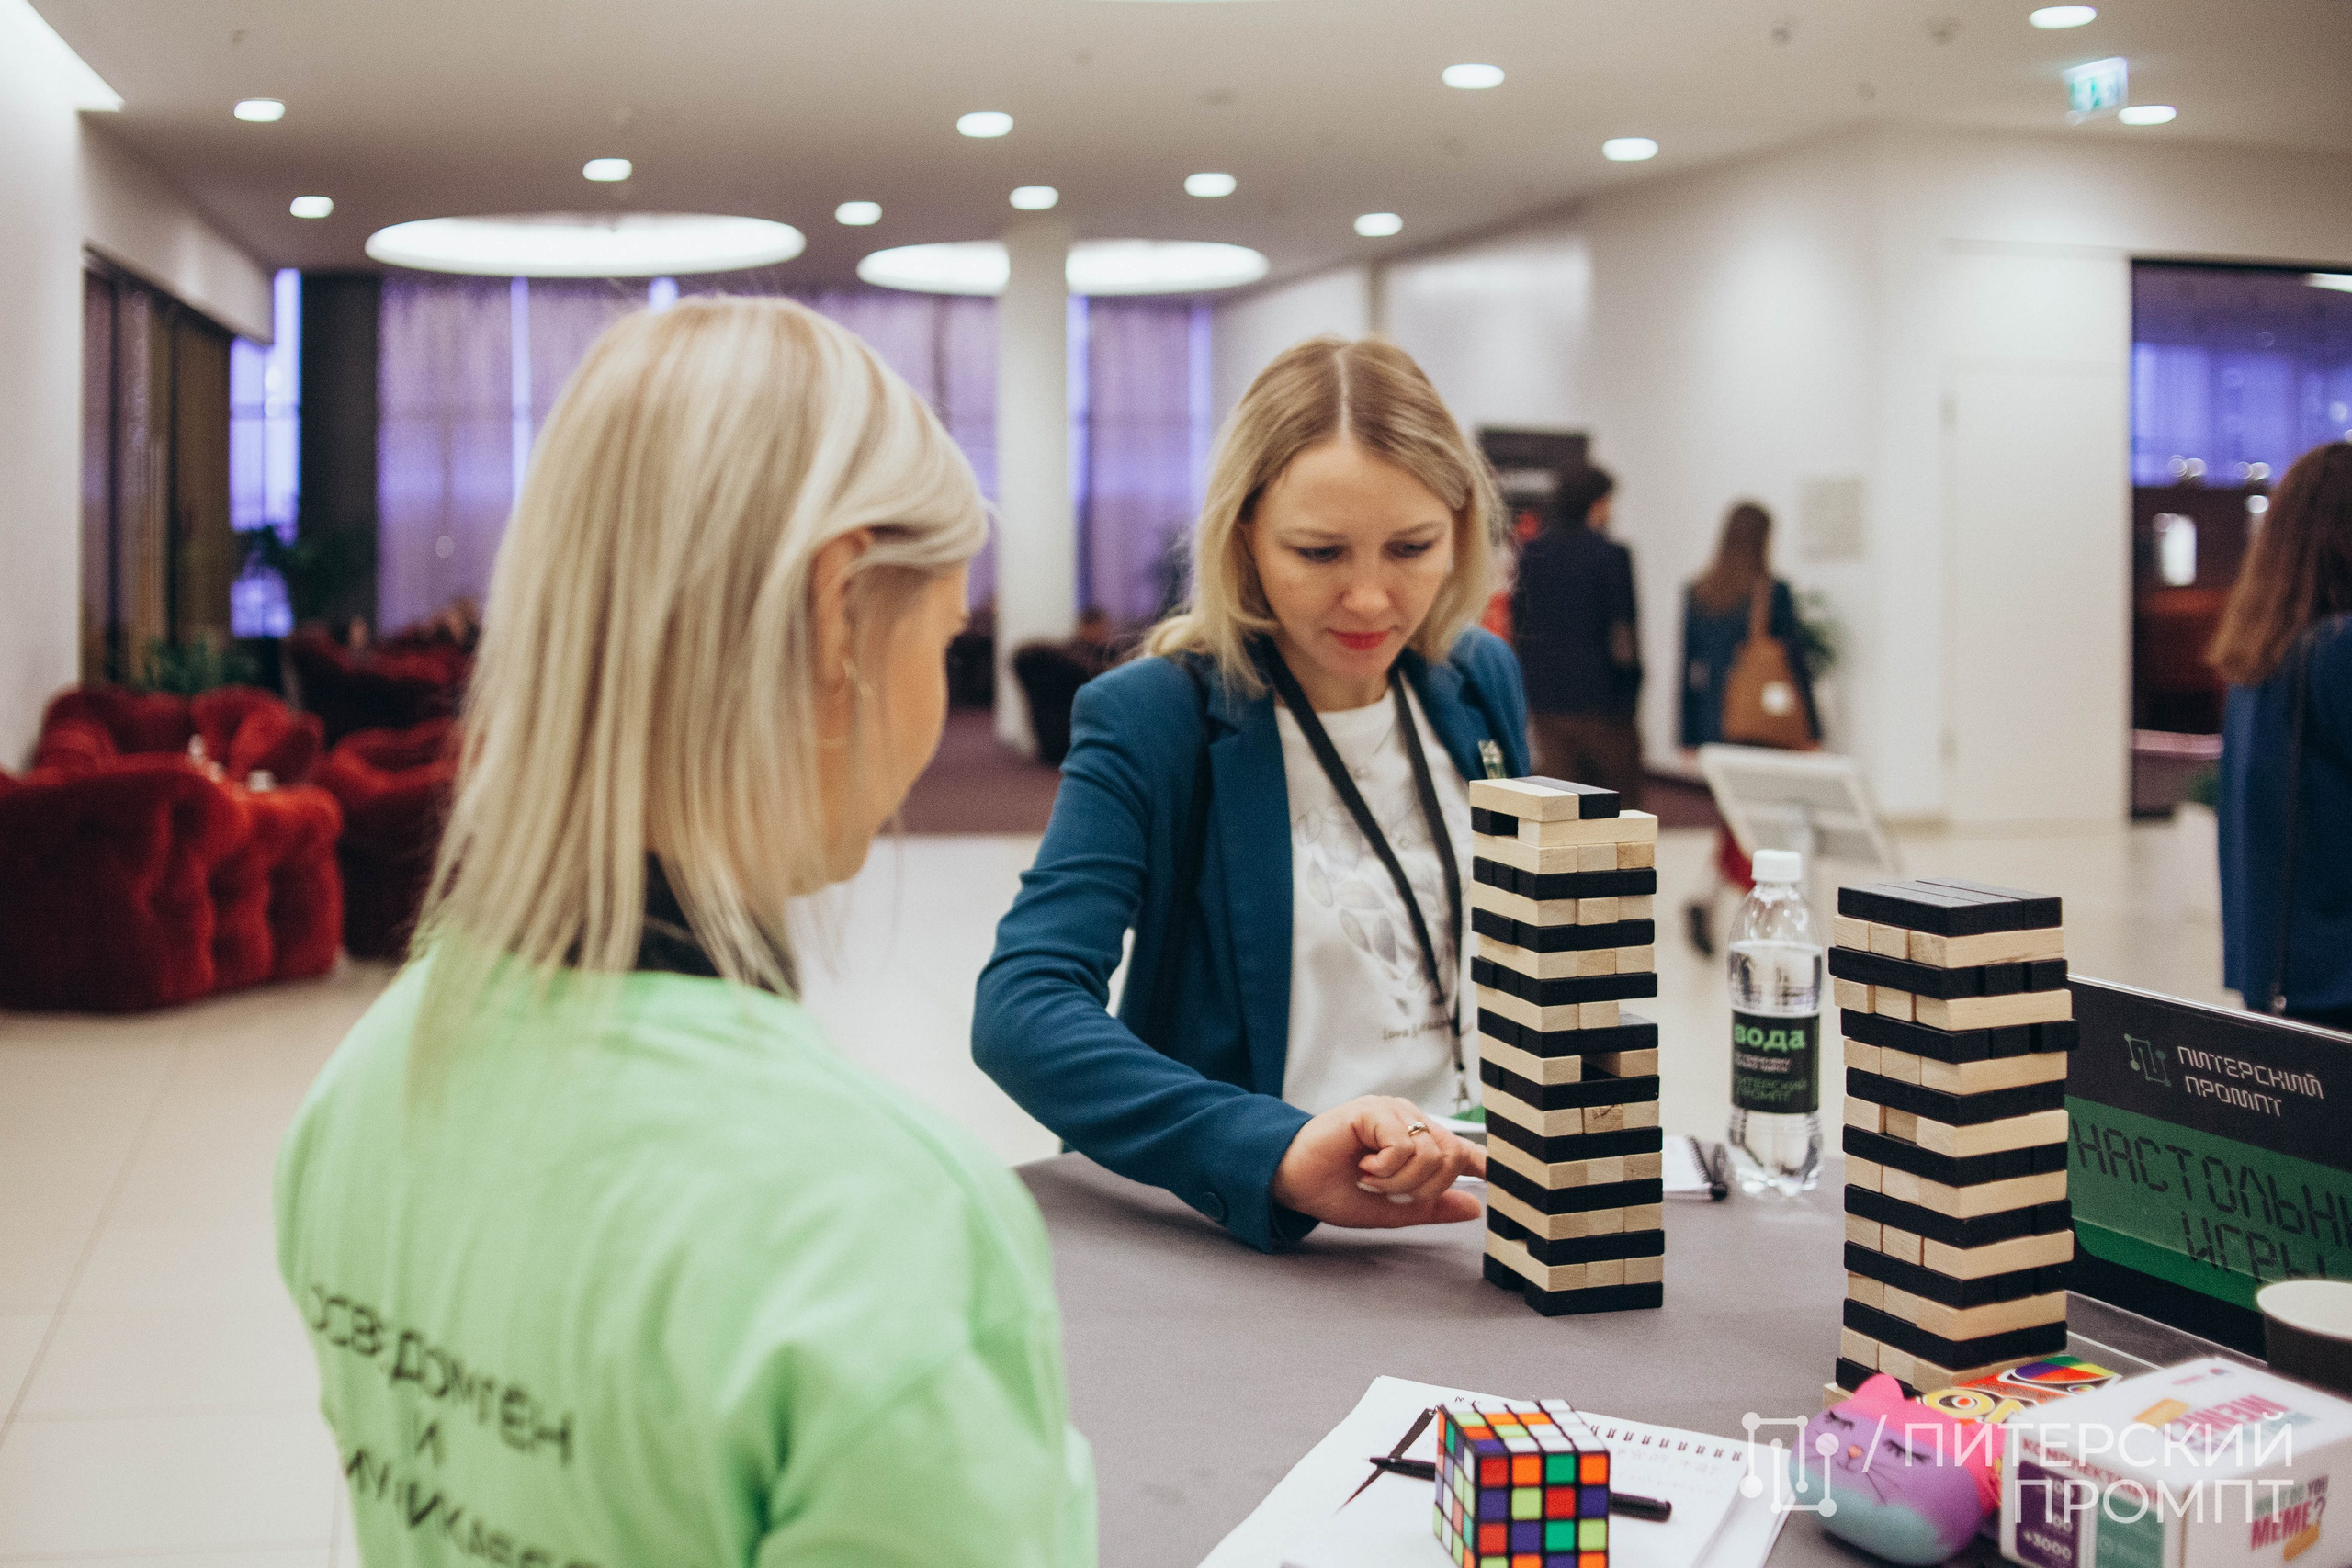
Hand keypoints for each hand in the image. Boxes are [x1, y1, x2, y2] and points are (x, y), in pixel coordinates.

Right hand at [1270, 1096, 1486, 1228]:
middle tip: (1389, 1192)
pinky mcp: (1373, 1109)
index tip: (1505, 1176)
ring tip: (1370, 1179)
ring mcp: (1392, 1111)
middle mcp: (1408, 1120)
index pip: (1462, 1149)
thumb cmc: (1334, 1191)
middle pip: (1453, 1154)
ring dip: (1400, 1181)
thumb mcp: (1390, 1209)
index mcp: (1414, 1141)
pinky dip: (1387, 1168)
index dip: (1486, 1162)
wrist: (1291, 1182)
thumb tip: (1475, 1207)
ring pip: (1432, 1151)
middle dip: (1426, 1187)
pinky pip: (1404, 1144)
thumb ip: (1431, 1207)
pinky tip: (1364, 1167)